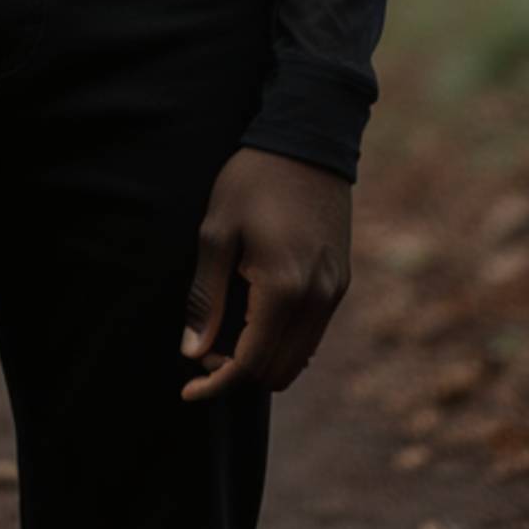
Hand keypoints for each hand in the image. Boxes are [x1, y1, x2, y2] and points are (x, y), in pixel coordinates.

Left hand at [179, 145, 351, 400]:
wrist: (309, 139)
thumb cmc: (254, 179)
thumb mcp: (217, 230)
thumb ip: (206, 296)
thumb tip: (192, 352)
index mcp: (283, 289)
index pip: (251, 365)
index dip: (216, 385)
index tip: (188, 389)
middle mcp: (317, 300)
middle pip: (278, 374)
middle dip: (238, 374)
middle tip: (206, 349)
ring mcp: (334, 292)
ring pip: (299, 360)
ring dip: (263, 360)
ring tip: (229, 334)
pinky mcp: (340, 281)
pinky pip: (313, 335)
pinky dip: (284, 342)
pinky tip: (257, 316)